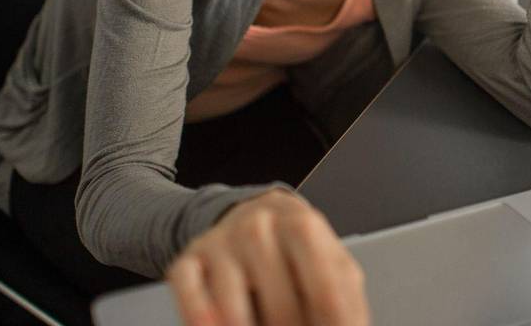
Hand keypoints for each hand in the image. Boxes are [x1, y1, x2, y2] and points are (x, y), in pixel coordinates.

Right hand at [167, 189, 367, 325]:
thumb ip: (343, 297)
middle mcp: (257, 226)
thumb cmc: (297, 251)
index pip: (326, 292)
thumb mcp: (332, 262)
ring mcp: (219, 244)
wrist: (251, 215)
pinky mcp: (186, 262)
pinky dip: (203, 320)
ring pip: (235, 310)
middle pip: (282, 308)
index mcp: (302, 225)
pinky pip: (191, 299)